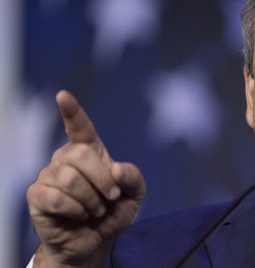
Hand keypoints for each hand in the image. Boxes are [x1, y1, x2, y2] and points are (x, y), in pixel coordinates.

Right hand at [26, 90, 145, 266]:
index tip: (62, 95)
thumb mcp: (134, 195)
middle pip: (80, 154)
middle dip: (102, 179)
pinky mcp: (37, 196)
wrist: (94, 242)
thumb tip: (116, 169)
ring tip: (95, 211)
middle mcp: (65, 159)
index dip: (72, 111)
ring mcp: (48, 176)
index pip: (79, 127)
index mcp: (89, 152)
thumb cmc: (112, 214)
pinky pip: (55, 197)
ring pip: (69, 178)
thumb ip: (134, 178)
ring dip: (90, 199)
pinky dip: (75, 209)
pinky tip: (79, 215)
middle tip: (111, 197)